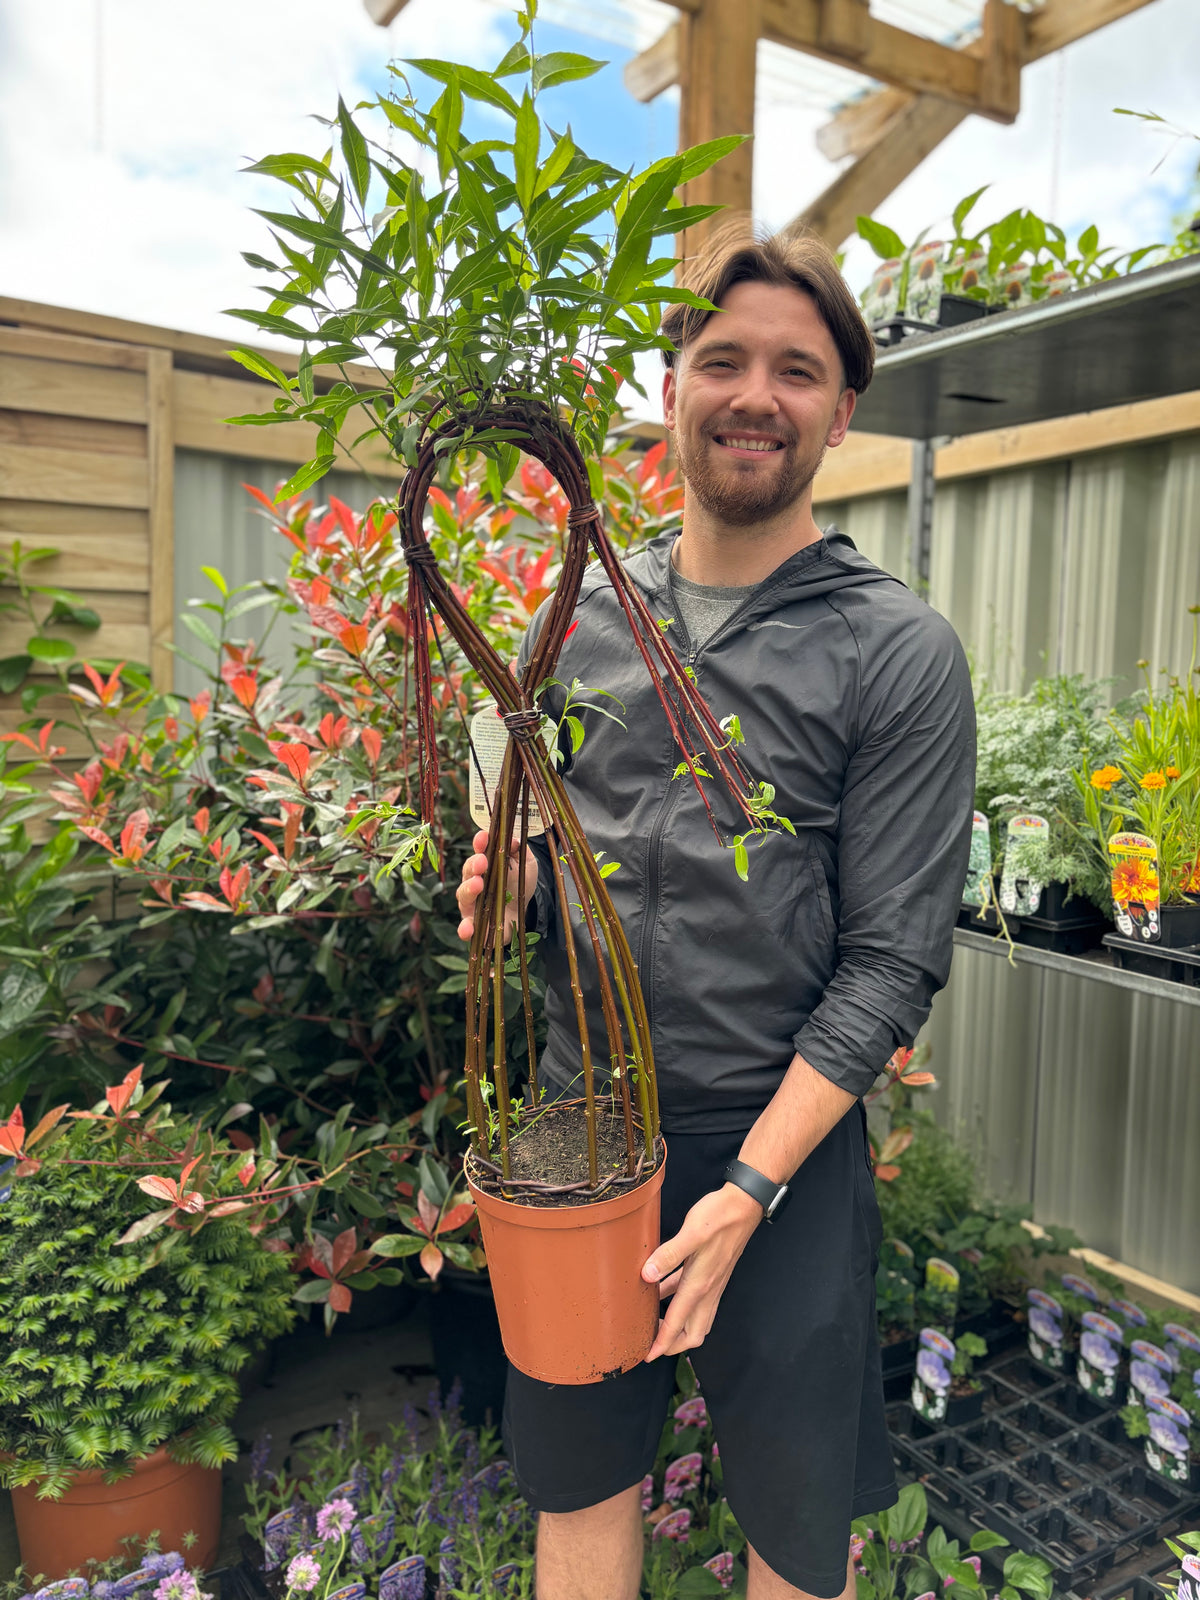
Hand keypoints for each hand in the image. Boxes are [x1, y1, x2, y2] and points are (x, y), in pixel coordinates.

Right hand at [456, 829, 538, 943]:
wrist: (523, 912)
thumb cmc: (519, 884)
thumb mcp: (526, 864)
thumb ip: (519, 851)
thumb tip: (513, 839)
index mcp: (486, 865)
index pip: (479, 851)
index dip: (480, 843)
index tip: (484, 837)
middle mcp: (474, 882)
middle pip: (468, 872)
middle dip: (474, 865)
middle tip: (482, 861)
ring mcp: (472, 904)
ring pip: (463, 896)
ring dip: (468, 889)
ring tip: (477, 885)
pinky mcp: (474, 925)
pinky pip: (465, 927)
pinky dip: (464, 928)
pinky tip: (468, 927)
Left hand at [640, 1183, 762, 1361]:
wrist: (744, 1205)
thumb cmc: (720, 1216)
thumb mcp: (692, 1233)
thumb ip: (668, 1255)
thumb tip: (647, 1275)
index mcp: (700, 1284)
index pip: (677, 1324)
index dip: (662, 1343)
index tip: (647, 1356)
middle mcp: (708, 1289)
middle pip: (692, 1332)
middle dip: (673, 1344)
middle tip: (652, 1344)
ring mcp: (712, 1282)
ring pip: (695, 1318)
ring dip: (677, 1325)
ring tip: (653, 1321)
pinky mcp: (713, 1272)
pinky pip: (694, 1297)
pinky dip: (678, 1300)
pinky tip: (662, 1288)